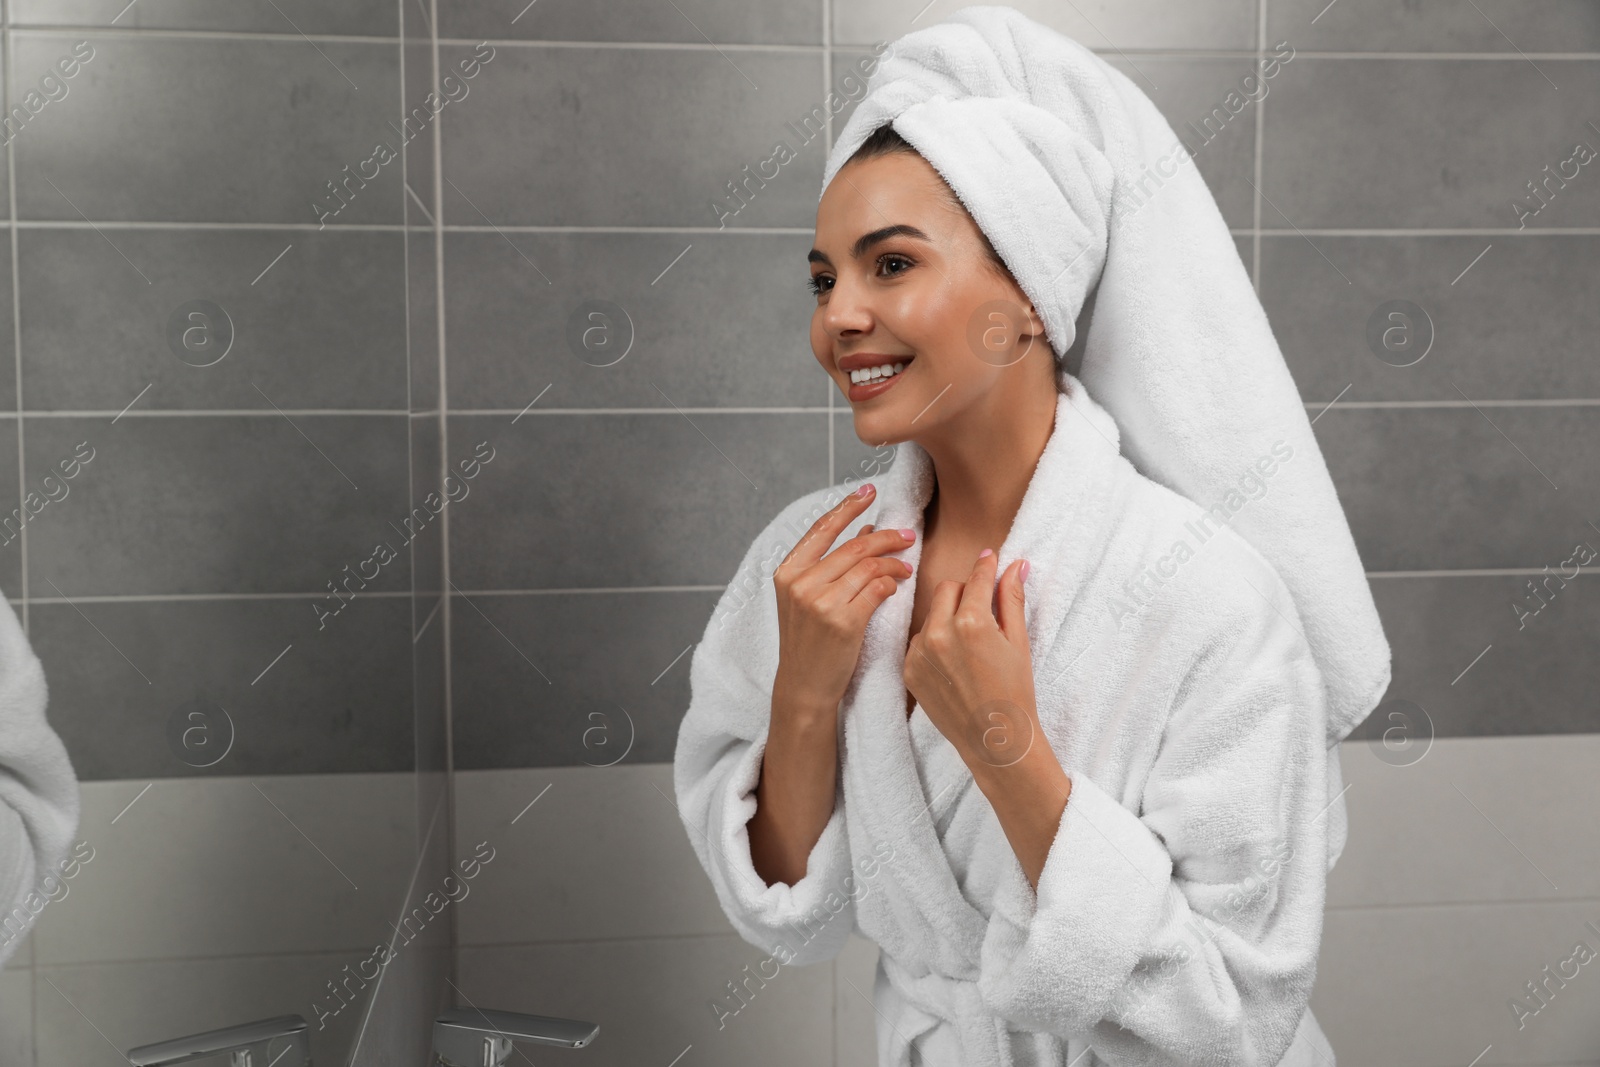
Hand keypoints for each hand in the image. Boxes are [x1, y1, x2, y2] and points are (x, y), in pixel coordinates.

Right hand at [771, 484, 914, 712]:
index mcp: (788, 572)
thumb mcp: (809, 598)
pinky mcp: (843, 622)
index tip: (869, 490)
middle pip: (855, 546)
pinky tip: (895, 588)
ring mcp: (821, 602)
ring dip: (895, 563)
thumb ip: (832, 563)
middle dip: (887, 537)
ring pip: (870, 566)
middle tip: (908, 536)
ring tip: (907, 566)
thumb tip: (865, 527)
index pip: (823, 528)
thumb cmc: (810, 642)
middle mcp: (801, 583)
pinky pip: (878, 589)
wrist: (804, 686)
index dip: (849, 506)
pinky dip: (891, 584)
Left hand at [904, 549, 1040, 769]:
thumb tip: (1014, 565)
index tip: (990, 557)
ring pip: (931, 615)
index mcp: (972, 623)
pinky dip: (934, 642)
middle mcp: (940, 633)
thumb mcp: (1018, 642)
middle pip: (947, 589)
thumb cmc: (1014, 692)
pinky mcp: (908, 670)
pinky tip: (954, 663)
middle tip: (983, 608)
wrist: (995, 741)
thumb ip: (1011, 599)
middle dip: (965, 592)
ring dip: (948, 618)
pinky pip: (919, 641)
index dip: (986, 567)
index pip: (975, 579)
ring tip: (969, 645)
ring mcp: (920, 653)